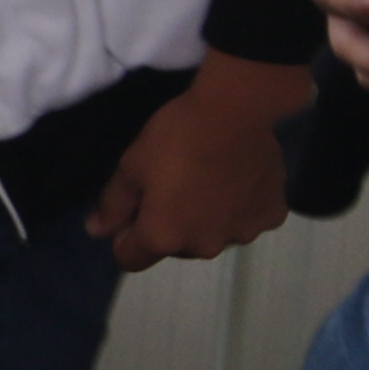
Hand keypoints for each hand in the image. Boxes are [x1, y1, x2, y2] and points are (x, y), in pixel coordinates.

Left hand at [90, 55, 308, 267]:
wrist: (236, 111)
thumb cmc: (175, 138)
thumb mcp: (131, 167)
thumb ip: (112, 205)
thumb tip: (97, 231)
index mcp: (163, 238)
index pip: (131, 258)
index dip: (125, 236)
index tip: (133, 209)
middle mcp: (204, 247)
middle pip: (176, 247)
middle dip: (169, 225)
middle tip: (174, 185)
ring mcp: (242, 233)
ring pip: (214, 234)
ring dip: (207, 218)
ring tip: (208, 180)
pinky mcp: (271, 216)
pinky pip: (247, 218)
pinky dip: (240, 206)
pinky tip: (238, 178)